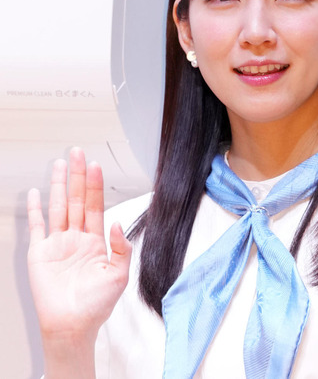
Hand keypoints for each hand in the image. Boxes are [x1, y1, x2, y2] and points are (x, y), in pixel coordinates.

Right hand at [27, 147, 131, 342]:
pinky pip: (37, 226)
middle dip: (77, 176)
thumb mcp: (119, 275)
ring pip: (58, 207)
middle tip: (78, 153)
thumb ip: (121, 247)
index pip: (95, 205)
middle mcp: (76, 238)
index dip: (95, 185)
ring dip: (58, 185)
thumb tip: (118, 222)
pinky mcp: (40, 253)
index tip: (96, 165)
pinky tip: (37, 193)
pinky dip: (35, 210)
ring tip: (60, 164)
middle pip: (76, 199)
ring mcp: (57, 243)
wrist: (72, 325)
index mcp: (95, 241)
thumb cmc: (97, 304)